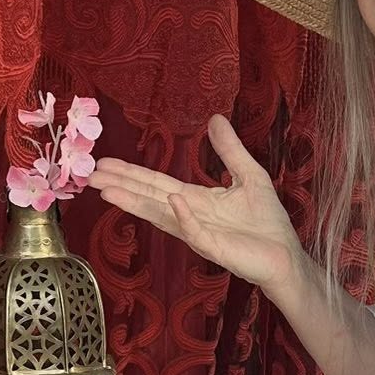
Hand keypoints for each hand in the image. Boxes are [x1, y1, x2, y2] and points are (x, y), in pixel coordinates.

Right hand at [90, 115, 305, 298]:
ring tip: (108, 192)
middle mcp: (189, 216)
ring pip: (161, 216)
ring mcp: (199, 233)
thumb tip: (215, 119)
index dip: (131, 173)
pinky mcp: (215, 248)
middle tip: (90, 176)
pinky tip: (171, 202)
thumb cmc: (266, 221)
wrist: (285, 256)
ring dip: (136, 203)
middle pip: (149, 198)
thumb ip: (229, 150)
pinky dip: (183, 217)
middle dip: (120, 186)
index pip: (156, 184)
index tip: (105, 163)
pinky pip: (195, 232)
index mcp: (195, 200)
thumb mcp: (249, 175)